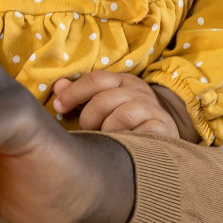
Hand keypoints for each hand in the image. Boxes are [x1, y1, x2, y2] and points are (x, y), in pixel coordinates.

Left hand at [52, 72, 189, 138]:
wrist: (160, 143)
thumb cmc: (123, 123)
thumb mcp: (101, 105)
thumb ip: (79, 95)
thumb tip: (58, 85)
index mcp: (122, 81)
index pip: (96, 79)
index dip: (73, 93)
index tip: (58, 107)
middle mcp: (139, 91)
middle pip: (103, 99)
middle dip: (88, 118)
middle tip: (88, 129)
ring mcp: (154, 108)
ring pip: (120, 116)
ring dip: (106, 130)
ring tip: (106, 137)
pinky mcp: (164, 127)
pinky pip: (140, 132)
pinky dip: (126, 139)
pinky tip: (123, 143)